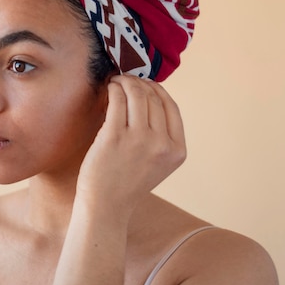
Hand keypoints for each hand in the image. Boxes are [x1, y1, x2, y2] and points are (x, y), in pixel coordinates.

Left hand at [77, 75, 185, 213]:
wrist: (106, 206)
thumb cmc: (127, 182)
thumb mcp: (158, 162)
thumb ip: (161, 136)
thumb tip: (150, 96)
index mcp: (177, 150)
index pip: (172, 107)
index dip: (157, 90)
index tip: (145, 83)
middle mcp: (162, 144)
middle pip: (154, 98)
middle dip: (139, 82)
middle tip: (126, 79)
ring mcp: (139, 140)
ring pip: (136, 95)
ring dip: (126, 82)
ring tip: (116, 81)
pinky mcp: (114, 136)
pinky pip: (117, 101)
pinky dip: (114, 89)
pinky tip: (109, 88)